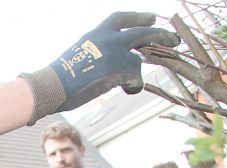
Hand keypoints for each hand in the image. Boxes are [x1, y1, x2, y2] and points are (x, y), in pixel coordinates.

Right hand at [22, 12, 178, 123]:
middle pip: (143, 32)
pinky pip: (137, 79)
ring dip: (136, 73)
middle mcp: (109, 39)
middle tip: (174, 39)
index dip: (139, 18)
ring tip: (129, 85)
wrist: (52, 86)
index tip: (151, 19)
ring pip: (138, 61)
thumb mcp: (79, 52)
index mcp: (97, 33)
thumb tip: (108, 59)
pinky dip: (134, 87)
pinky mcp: (120, 71)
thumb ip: (97, 49)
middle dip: (161, 35)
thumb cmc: (59, 76)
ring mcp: (116, 54)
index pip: (122, 18)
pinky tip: (127, 91)